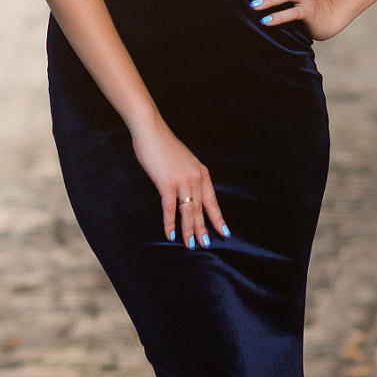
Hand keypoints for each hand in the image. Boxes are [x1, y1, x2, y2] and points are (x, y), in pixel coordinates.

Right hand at [129, 116, 229, 249]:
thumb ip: (189, 176)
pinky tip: (170, 234)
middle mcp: (195, 178)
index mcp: (202, 173)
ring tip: (191, 245)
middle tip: (206, 245)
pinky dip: (170, 222)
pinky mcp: (167, 183)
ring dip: (189, 230)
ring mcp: (182, 181)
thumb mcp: (185, 161)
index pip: (212, 201)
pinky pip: (170, 207)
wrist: (152, 131)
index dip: (218, 218)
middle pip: (201, 209)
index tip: (224, 232)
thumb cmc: (165, 146)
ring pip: (188, 211)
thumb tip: (188, 192)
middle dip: (203, 229)